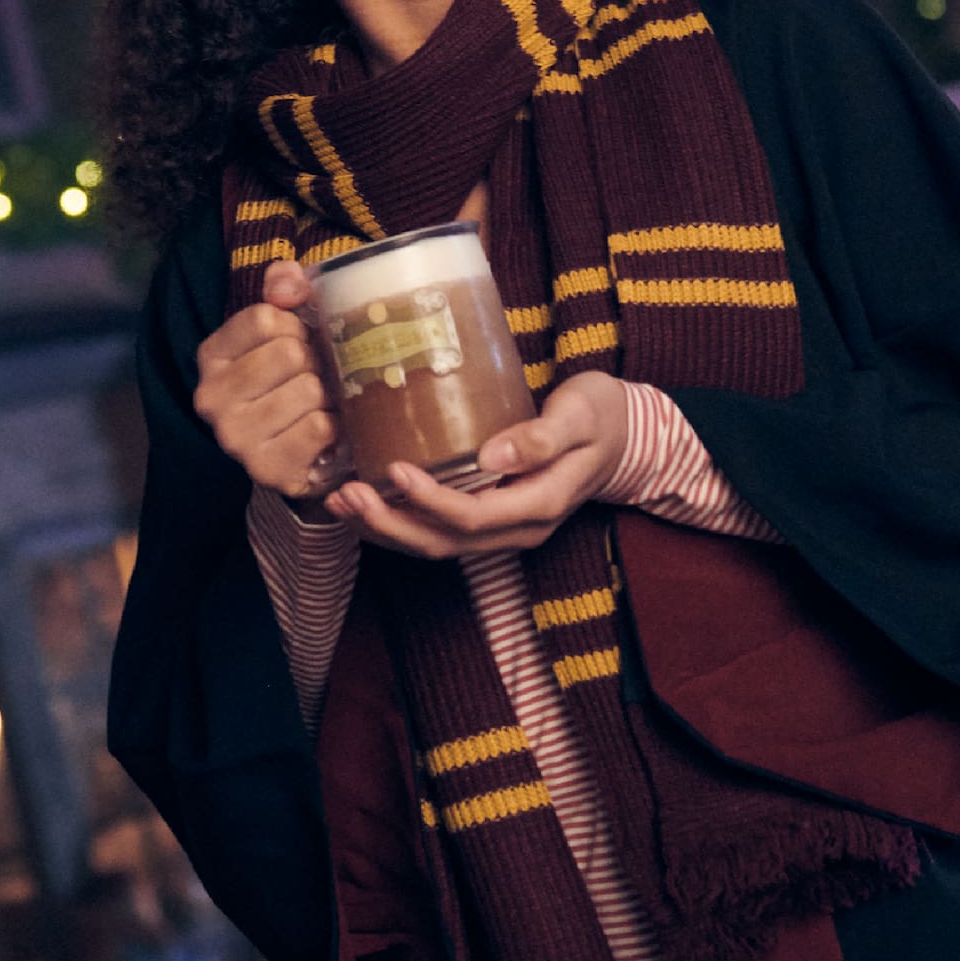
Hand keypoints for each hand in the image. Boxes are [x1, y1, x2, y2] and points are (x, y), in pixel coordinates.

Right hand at [192, 257, 337, 505]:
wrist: (295, 455)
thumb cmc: (290, 381)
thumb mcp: (283, 327)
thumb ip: (286, 286)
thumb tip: (291, 287)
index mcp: (211, 356)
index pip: (264, 318)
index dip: (295, 326)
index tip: (299, 340)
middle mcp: (212, 397)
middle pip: (290, 353)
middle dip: (316, 361)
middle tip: (318, 375)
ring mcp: (236, 437)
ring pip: (310, 391)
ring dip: (329, 395)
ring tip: (322, 402)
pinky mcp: (266, 468)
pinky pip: (320, 427)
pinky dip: (335, 426)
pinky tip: (326, 429)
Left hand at [333, 373, 631, 558]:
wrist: (620, 436)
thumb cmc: (601, 416)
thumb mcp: (580, 416)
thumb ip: (541, 436)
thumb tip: (492, 457)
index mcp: (540, 505)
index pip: (474, 516)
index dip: (430, 501)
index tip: (394, 469)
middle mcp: (518, 529)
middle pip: (445, 542)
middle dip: (390, 523)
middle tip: (347, 493)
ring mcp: (503, 529)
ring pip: (435, 544)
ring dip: (384, 529)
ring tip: (338, 502)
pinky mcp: (488, 518)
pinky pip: (436, 532)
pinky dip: (396, 522)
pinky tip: (360, 503)